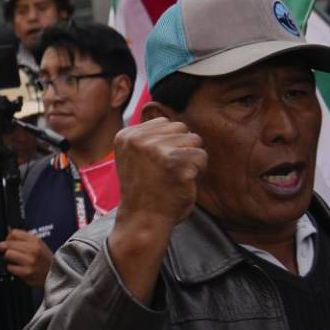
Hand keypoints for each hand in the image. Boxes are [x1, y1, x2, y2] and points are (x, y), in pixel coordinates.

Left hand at [0, 229, 54, 288]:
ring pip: (8, 255)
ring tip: (13, 260)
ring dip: (7, 258)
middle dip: (2, 247)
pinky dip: (12, 268)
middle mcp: (33, 249)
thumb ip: (23, 239)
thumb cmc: (45, 260)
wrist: (56, 275)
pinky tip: (17, 268)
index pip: (14, 233)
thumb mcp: (38, 245)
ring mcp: (30, 261)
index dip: (7, 237)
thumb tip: (8, 233)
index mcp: (35, 240)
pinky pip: (10, 267)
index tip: (6, 241)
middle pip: (8, 243)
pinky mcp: (26, 272)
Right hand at [112, 119, 206, 233]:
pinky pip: (202, 157)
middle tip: (167, 173)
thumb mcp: (136, 157)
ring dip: (191, 161)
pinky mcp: (176, 162)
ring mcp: (157, 149)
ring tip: (174, 178)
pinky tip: (181, 184)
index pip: (164, 123)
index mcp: (127, 135)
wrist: (143, 221)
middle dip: (181, 150)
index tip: (155, 167)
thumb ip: (147, 136)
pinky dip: (197, 173)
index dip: (168, 145)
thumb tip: (161, 108)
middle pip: (181, 128)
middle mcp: (139, 139)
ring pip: (194, 140)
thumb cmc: (145, 191)